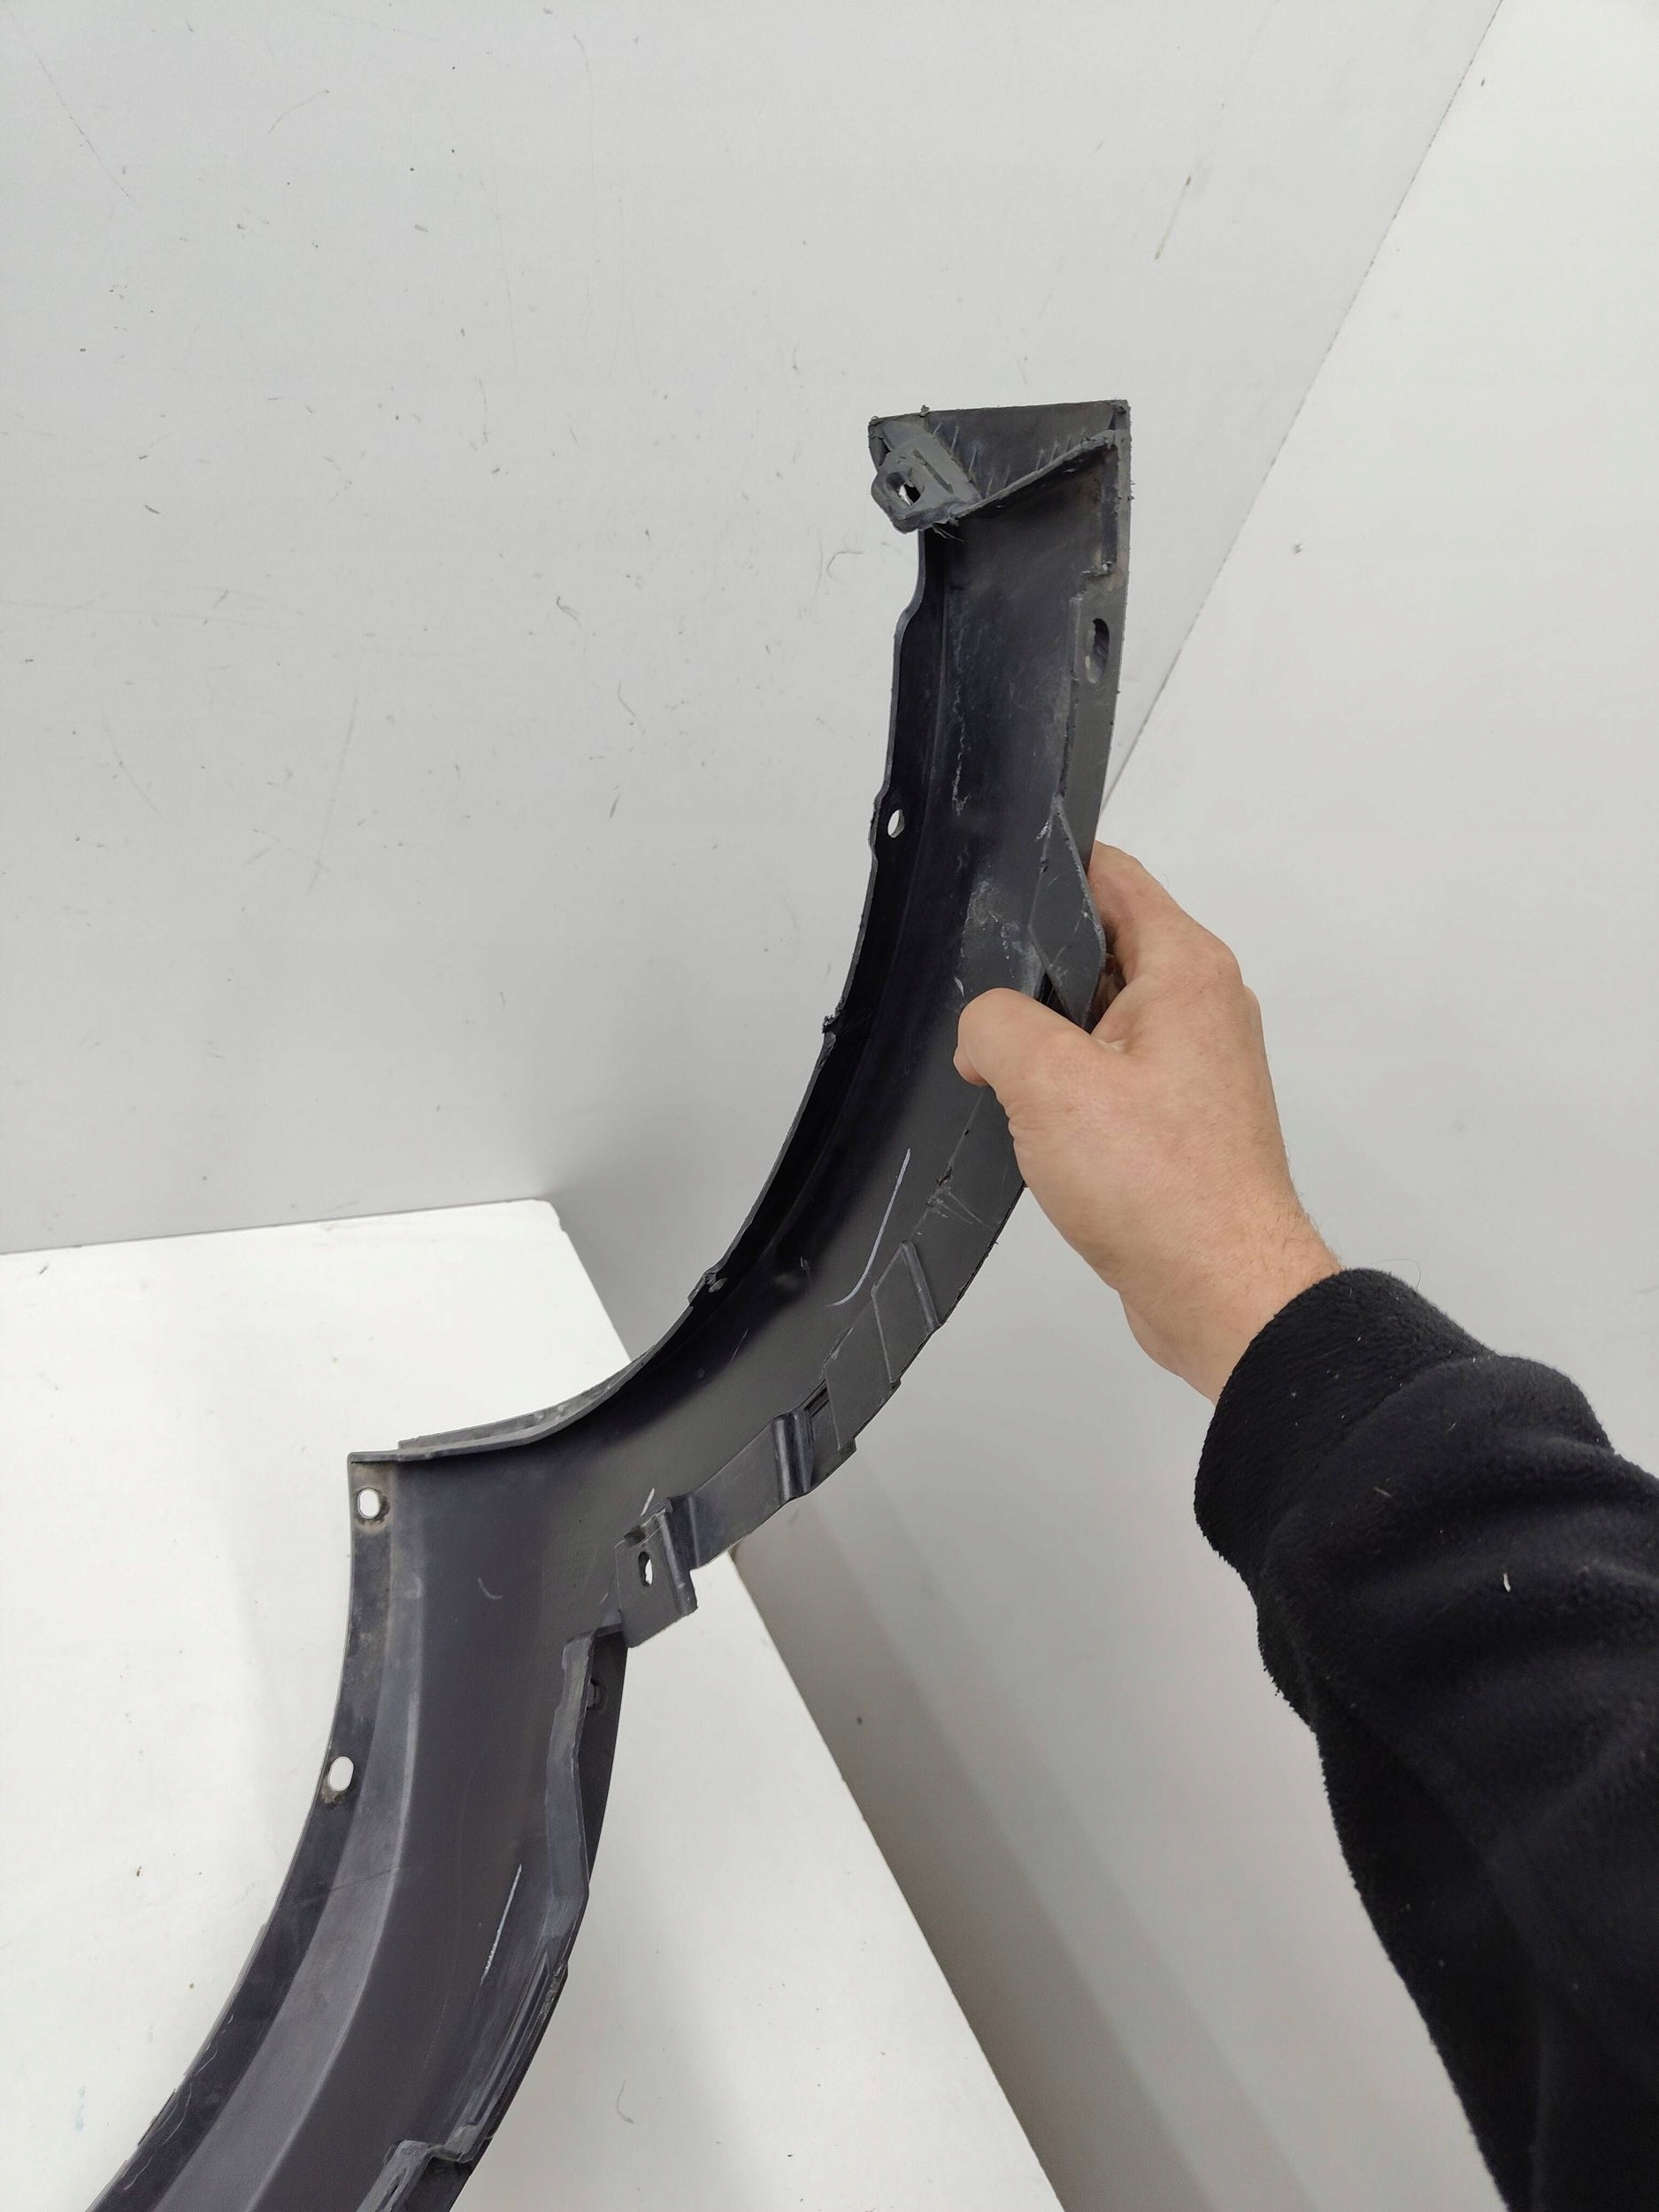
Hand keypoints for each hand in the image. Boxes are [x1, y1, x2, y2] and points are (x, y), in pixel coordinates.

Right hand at [954, 846, 1338, 1400]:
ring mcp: (1198, 1066)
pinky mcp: (1184, 1120)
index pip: (1112, 874)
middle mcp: (1203, 1006)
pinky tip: (1038, 1132)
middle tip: (986, 1018)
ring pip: (1101, 1018)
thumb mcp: (1046, 1081)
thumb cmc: (1161, 1187)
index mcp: (1186, 968)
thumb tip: (985, 1029)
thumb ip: (997, 1023)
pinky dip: (1072, 1093)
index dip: (1047, 872)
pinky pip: (1113, 1077)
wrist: (1223, 1292)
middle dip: (1035, 975)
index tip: (990, 896)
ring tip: (1010, 1084)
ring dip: (1049, 1045)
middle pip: (1102, 946)